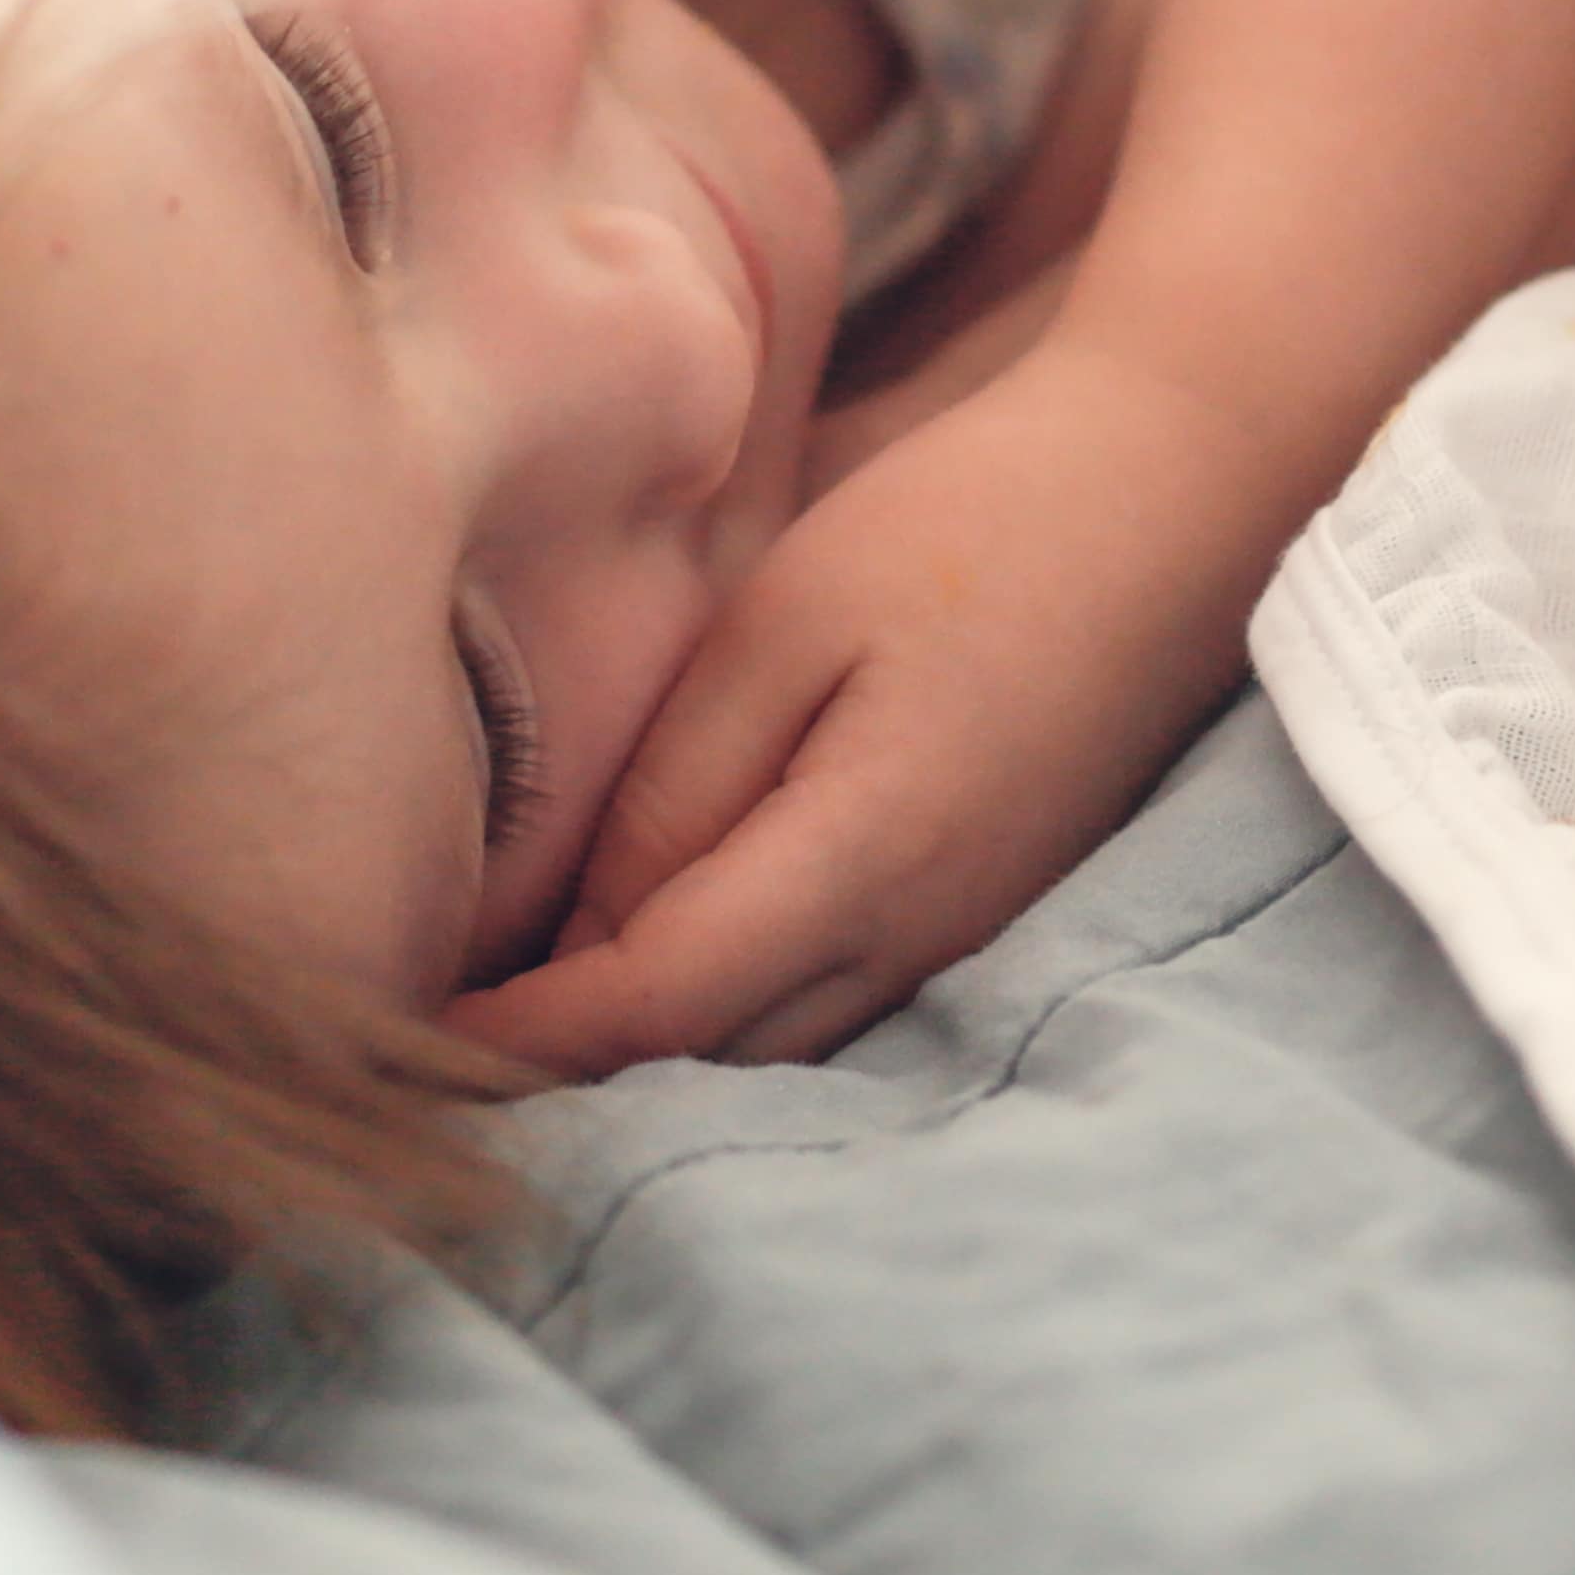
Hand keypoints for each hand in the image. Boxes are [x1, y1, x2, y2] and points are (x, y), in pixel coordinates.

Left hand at [436, 340, 1297, 1075]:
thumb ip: (681, 788)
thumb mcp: (791, 623)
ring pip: (768, 1050)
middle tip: (413, 1050)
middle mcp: (918, 933)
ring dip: (645, 1056)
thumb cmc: (976, 527)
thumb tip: (583, 933)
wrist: (1178, 503)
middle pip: (703, 1063)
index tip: (396, 1036)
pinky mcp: (979, 908)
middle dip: (563, 1071)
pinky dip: (724, 1013)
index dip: (519, 1039)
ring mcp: (961, 934)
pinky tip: (646, 973)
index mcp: (864, 858)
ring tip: (507, 1027)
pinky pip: (827, 1004)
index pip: (650, 1007)